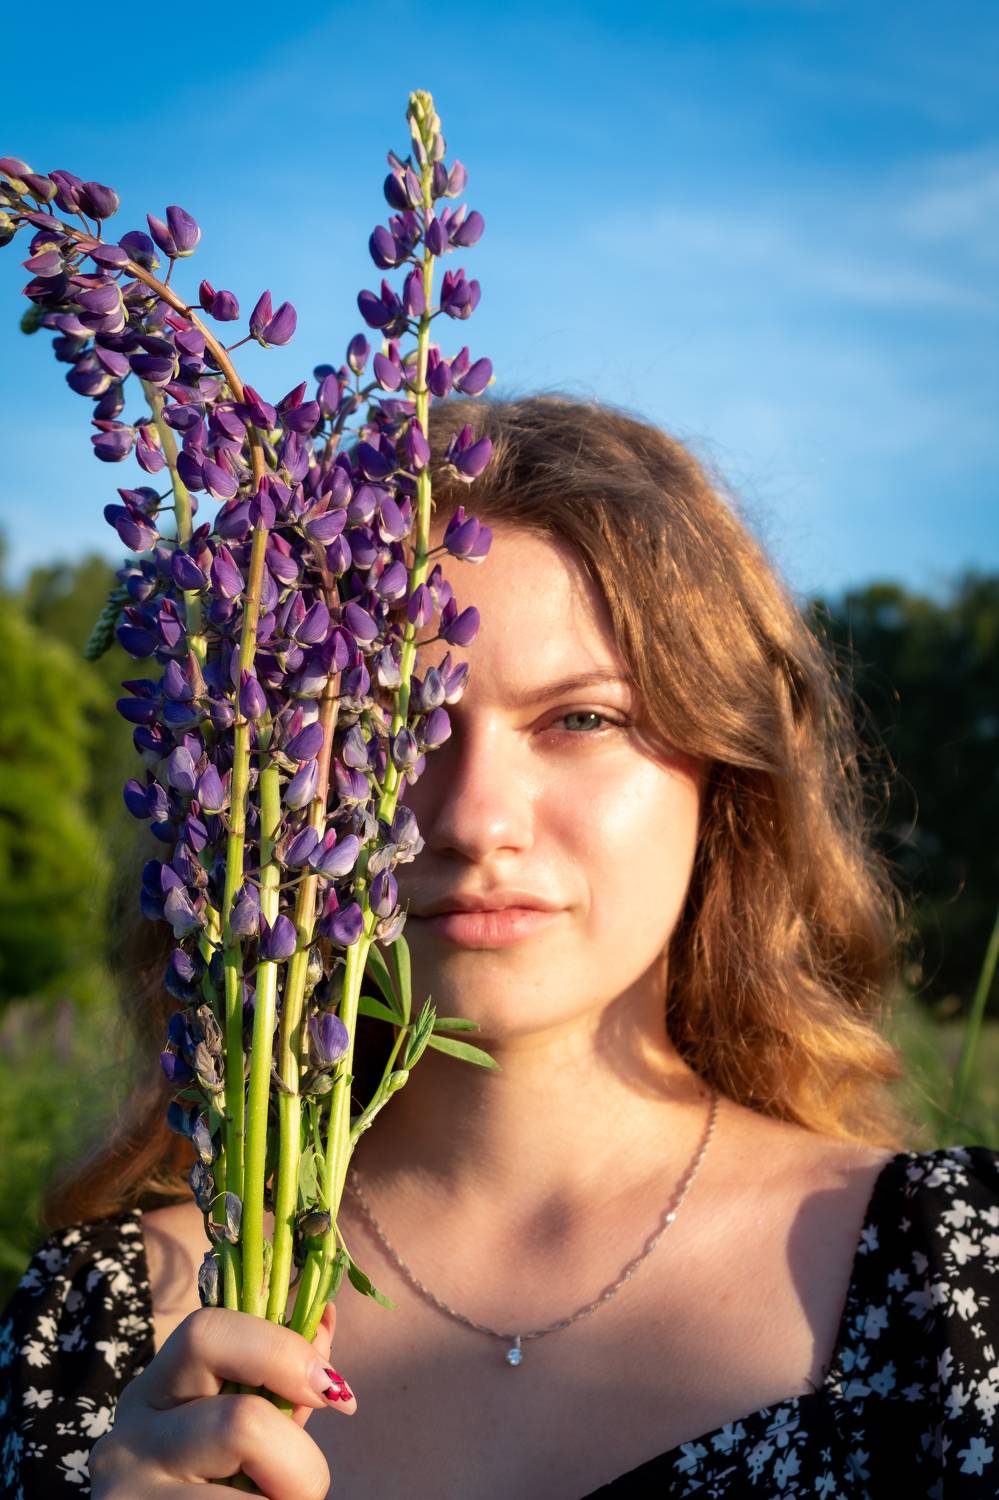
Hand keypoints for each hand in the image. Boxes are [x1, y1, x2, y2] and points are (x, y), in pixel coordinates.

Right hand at [89, 1301, 353, 1498]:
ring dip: (288, 1499)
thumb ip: (280, 1383)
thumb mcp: (241, 1430)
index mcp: (156, 1391)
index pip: (207, 1333)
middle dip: (300, 1461)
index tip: (333, 1389)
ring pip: (244, 1489)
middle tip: (306, 1489)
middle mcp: (131, 1435)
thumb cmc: (214, 1488)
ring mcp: (129, 1489)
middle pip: (241, 1420)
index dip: (282, 1351)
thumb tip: (324, 1316)